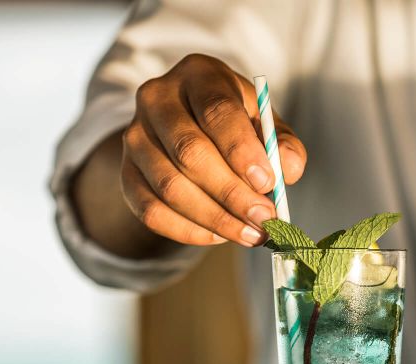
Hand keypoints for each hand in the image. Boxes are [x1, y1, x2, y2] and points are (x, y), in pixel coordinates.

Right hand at [121, 54, 306, 247]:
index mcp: (197, 75)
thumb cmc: (230, 121)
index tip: (267, 183)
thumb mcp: (261, 119)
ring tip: (248, 233)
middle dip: (230, 192)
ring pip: (169, 186)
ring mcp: (134, 137)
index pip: (216, 111)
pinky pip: (150, 210)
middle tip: (264, 218)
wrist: (184, 125)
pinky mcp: (126, 173)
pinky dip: (187, 230)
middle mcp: (157, 100)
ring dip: (213, 218)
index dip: (242, 150)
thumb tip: (288, 170)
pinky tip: (217, 236)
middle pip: (189, 151)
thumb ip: (282, 142)